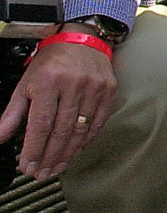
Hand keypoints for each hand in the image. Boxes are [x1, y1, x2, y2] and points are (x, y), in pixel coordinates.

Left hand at [0, 40, 116, 179]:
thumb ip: (13, 113)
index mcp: (48, 82)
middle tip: (41, 173)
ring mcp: (94, 88)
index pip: (41, 124)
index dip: (33, 149)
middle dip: (49, 156)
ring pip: (80, 130)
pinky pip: (98, 122)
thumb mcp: (26, 84)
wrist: (82, 39)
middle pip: (61, 130)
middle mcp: (73, 84)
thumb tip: (0, 137)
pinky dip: (86, 140)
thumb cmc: (51, 63)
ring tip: (56, 167)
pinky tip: (76, 151)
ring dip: (67, 153)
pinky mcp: (109, 91)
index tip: (27, 165)